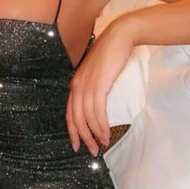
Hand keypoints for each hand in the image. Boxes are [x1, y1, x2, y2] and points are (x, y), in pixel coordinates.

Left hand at [66, 20, 133, 155]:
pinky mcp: (98, 85)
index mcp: (76, 83)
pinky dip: (101, 125)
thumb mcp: (99, 74)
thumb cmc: (113, 54)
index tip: (77, 145)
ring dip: (94, 134)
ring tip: (103, 144)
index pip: (69, 112)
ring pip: (86, 117)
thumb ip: (96, 87)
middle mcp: (77, 85)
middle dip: (82, 137)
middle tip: (91, 151)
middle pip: (75, 118)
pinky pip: (97, 111)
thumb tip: (101, 105)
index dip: (72, 130)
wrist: (120, 37)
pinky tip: (106, 133)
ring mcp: (86, 85)